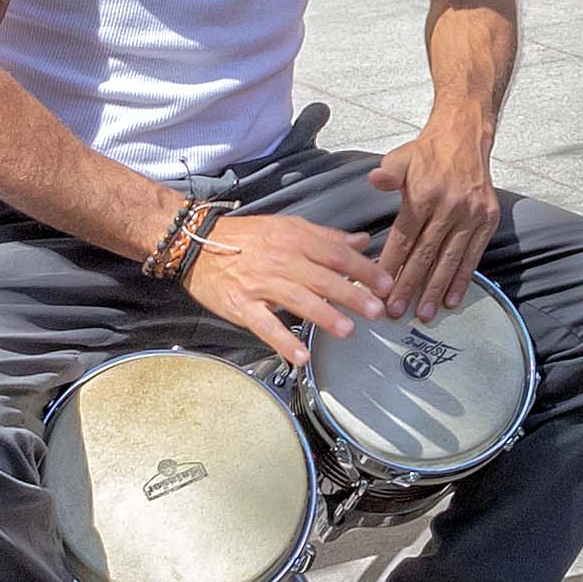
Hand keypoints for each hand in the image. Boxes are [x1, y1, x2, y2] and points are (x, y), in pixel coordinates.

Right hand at [178, 203, 384, 370]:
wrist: (197, 244)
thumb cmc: (245, 237)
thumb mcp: (287, 226)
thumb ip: (326, 237)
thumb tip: (361, 241)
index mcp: (294, 238)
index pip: (336, 254)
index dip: (363, 269)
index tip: (385, 283)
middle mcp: (280, 260)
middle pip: (322, 278)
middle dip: (352, 295)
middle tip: (376, 310)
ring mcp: (259, 284)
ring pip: (297, 300)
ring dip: (324, 316)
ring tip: (347, 330)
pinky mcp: (240, 305)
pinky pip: (264, 325)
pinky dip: (282, 341)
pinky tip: (300, 355)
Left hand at [351, 134, 504, 318]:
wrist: (464, 136)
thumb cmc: (428, 153)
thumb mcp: (400, 157)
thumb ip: (387, 173)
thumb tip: (374, 180)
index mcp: (424, 195)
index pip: (404, 239)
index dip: (390, 266)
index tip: (378, 289)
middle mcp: (449, 207)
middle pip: (425, 255)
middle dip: (410, 286)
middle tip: (396, 311)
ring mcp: (471, 215)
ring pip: (450, 259)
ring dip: (436, 289)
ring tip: (425, 312)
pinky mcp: (487, 220)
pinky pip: (473, 255)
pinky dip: (463, 278)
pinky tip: (453, 298)